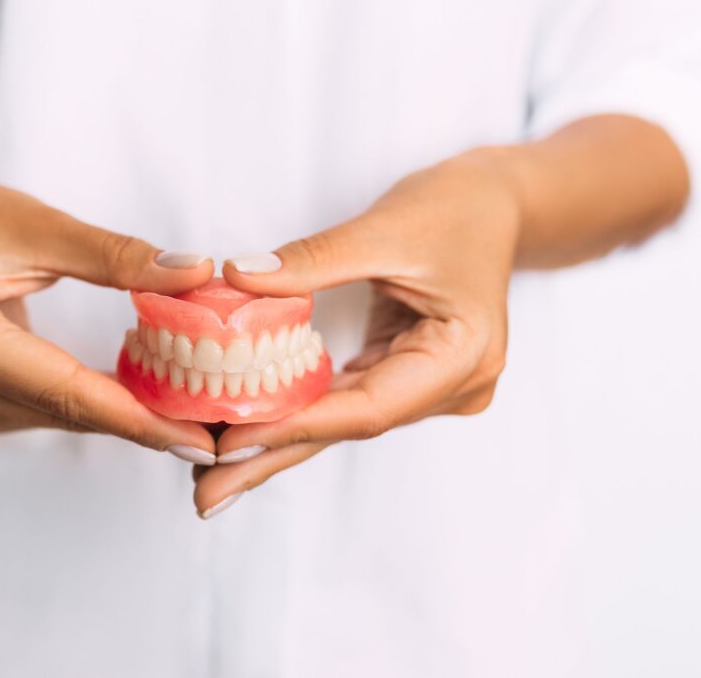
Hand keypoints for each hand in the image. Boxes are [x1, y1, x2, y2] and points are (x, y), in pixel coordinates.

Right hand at [0, 163, 216, 453]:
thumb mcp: (38, 223)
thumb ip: (116, 256)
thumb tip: (196, 276)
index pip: (62, 390)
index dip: (136, 417)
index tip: (199, 438)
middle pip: (61, 411)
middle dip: (140, 422)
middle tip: (213, 433)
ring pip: (53, 417)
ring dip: (117, 414)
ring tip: (185, 412)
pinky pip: (38, 411)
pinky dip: (85, 403)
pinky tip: (132, 397)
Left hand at [193, 152, 521, 516]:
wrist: (495, 204)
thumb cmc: (455, 208)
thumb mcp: (383, 228)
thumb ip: (312, 260)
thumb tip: (238, 277)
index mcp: (462, 357)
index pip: (367, 407)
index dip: (294, 425)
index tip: (228, 442)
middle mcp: (451, 387)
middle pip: (348, 428)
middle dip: (272, 459)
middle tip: (206, 496)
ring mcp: (430, 387)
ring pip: (340, 420)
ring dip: (277, 442)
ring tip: (212, 472)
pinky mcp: (406, 375)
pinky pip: (343, 399)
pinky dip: (297, 411)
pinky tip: (249, 428)